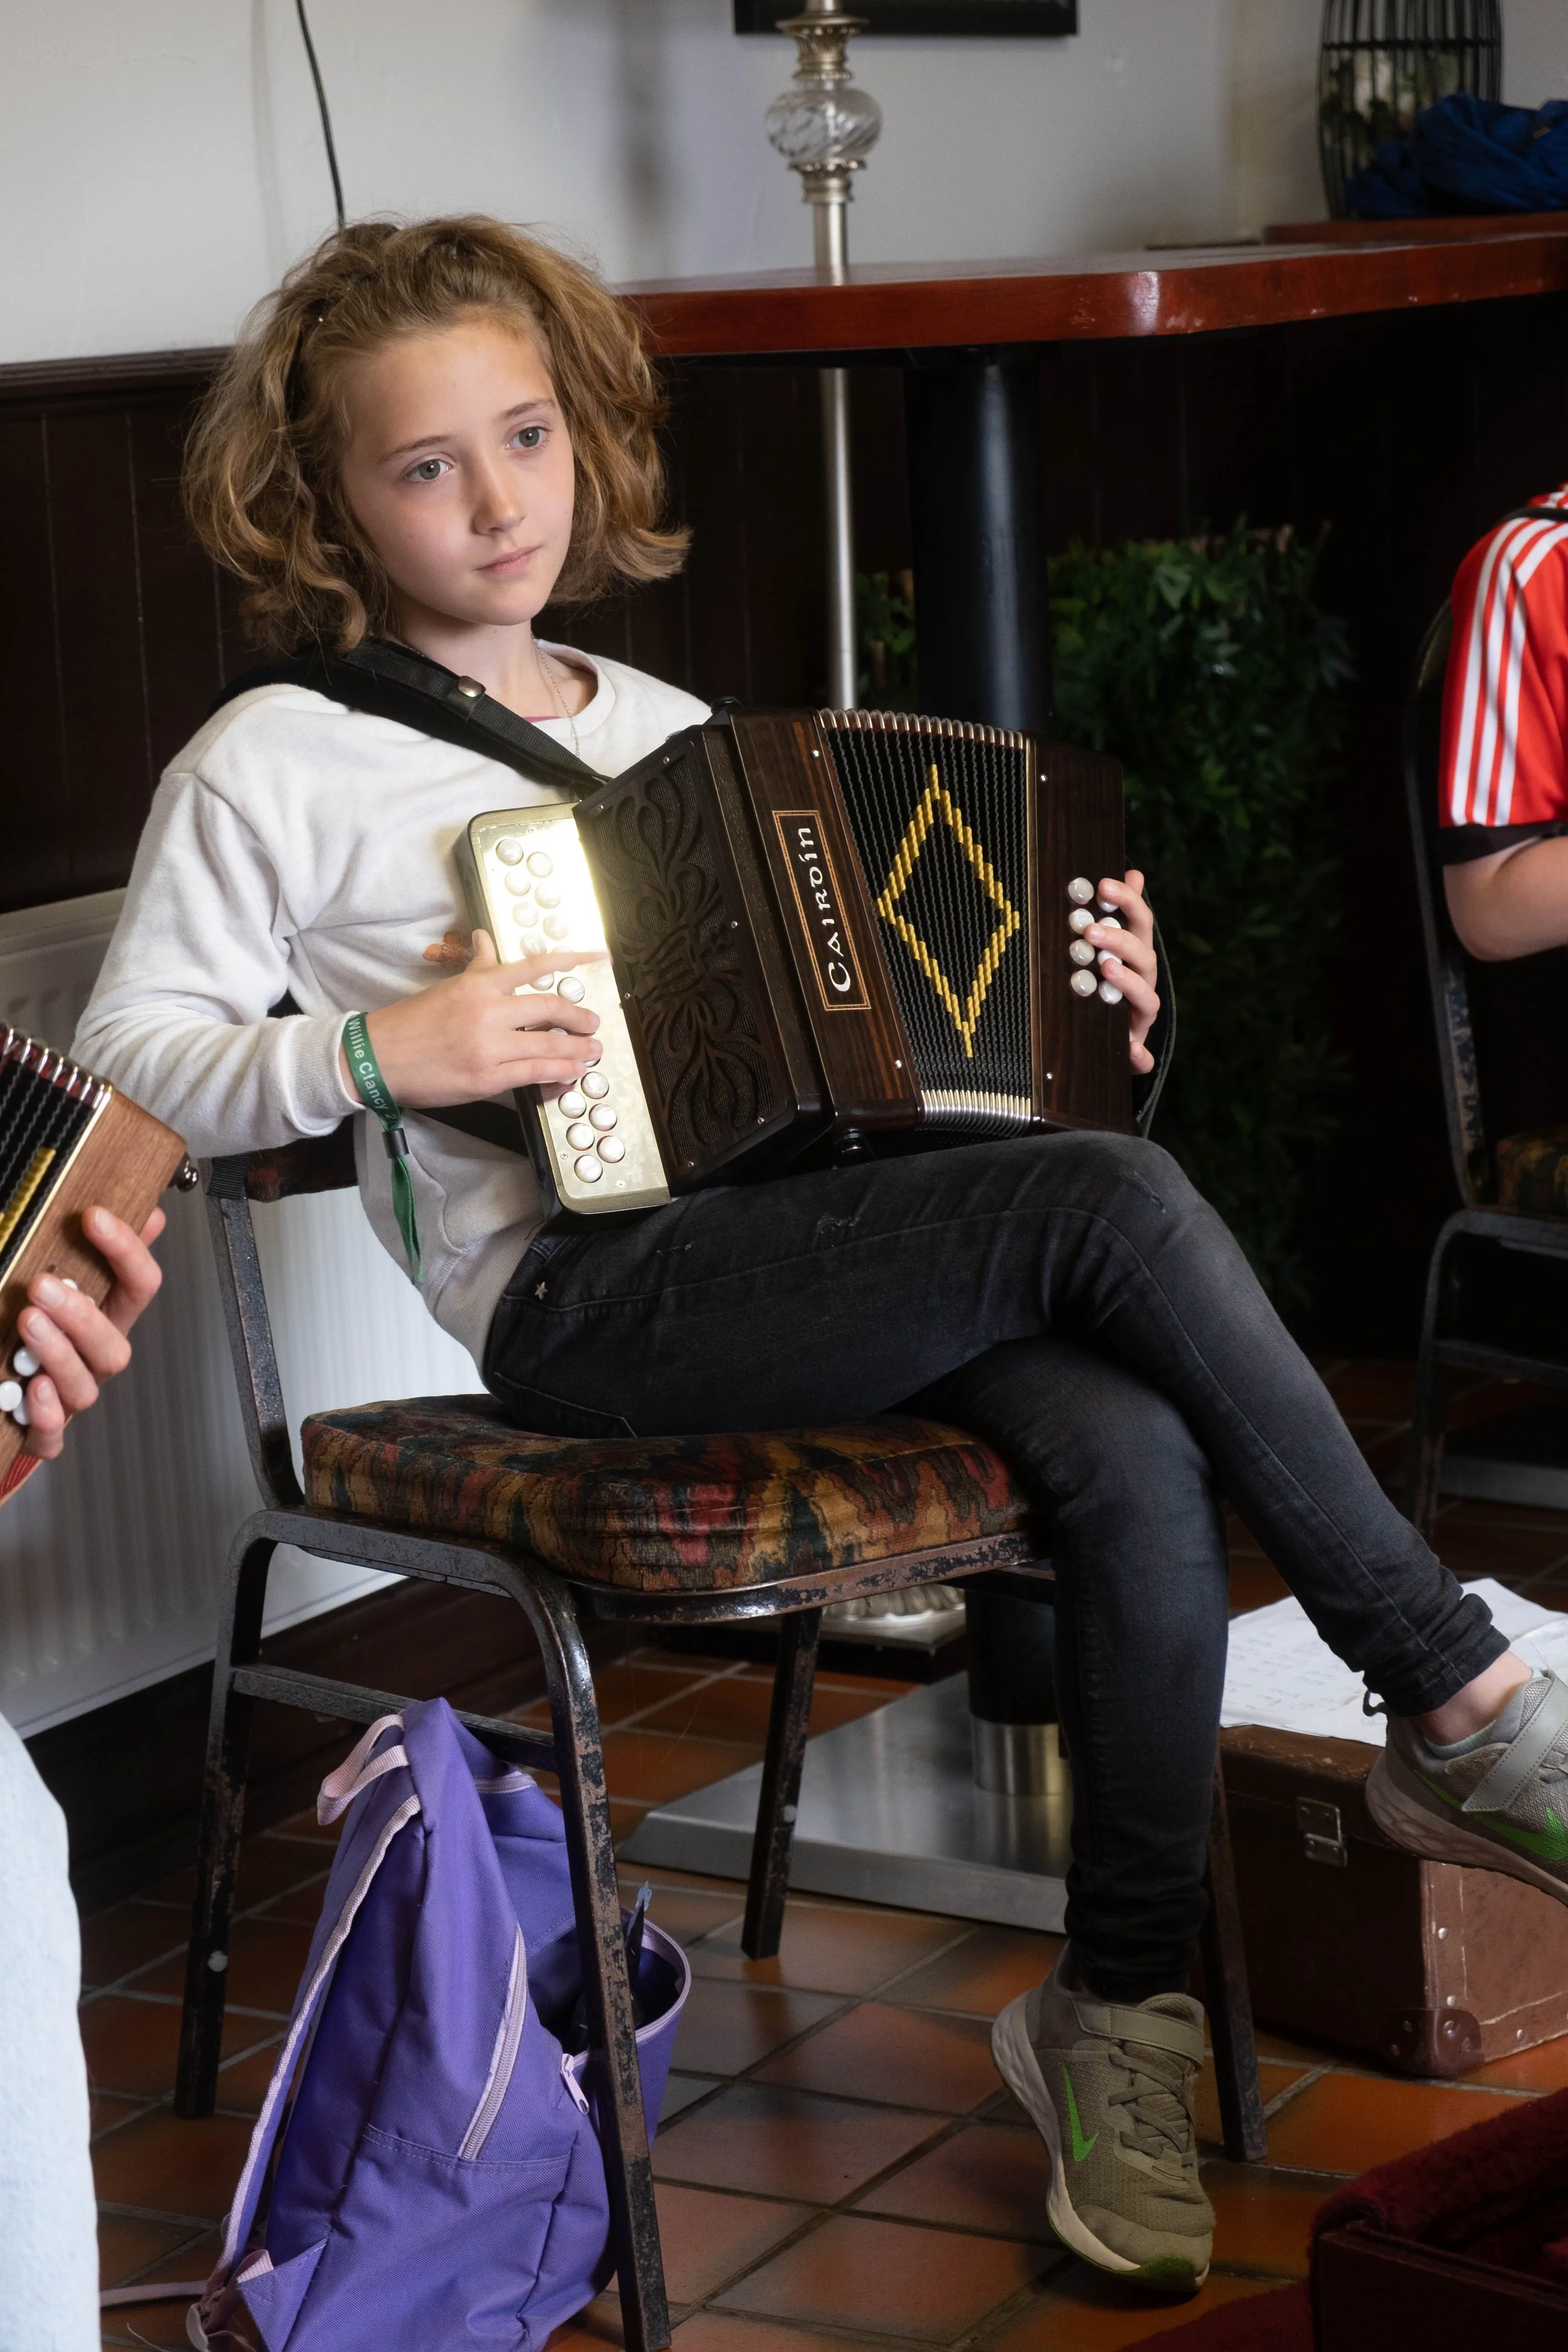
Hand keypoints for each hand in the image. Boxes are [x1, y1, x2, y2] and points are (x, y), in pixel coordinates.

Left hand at [17, 1205, 165, 1460]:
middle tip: (44, 1285)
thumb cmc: (28, 1326)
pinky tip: (32, 1388)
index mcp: (105, 1317)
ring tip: (27, 1322)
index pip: (139, 1285)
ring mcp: (69, 1395)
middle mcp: (92, 1358)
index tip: (95, 1217)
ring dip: (58, 1355)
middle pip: (113, 1344)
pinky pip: (53, 1434)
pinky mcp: (41, 1430)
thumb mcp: (63, 1274)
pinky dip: (46, 1415)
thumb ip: (98, 1248)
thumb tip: (146, 1210)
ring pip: (85, 1387)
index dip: (125, 1251)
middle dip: (81, 1315)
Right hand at [355, 931, 605, 1107]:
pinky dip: (557, 1073)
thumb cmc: (410, 1022)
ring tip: (591, 1050)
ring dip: (577, 1049)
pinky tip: (570, 1073)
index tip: (597, 958)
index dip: (572, 960)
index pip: (534, 965)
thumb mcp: (446, 986)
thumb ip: (476, 966)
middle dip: (578, 1016)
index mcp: (478, 985)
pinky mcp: (486, 1079)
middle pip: (549, 1007)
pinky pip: (532, 1073)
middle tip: (593, 1022)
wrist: (378, 1057)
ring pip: (547, 1044)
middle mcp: (487, 1011)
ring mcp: (488, 1047)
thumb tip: (484, 939)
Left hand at [1089, 870, 1160, 1074]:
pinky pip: (1141, 1054)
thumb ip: (1121, 912)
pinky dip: (1139, 1056)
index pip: (1139, 922)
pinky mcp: (1135, 1046)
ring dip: (1128, 984)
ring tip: (1106, 970)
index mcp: (1137, 954)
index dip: (1127, 901)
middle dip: (1119, 941)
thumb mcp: (1111, 945)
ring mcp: (1141, 1014)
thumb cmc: (1109, 982)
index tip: (1104, 883)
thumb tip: (1134, 872)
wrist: (1108, 1032)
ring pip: (1145, 998)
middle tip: (1089, 931)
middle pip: (1142, 956)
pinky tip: (1134, 1053)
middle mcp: (1143, 980)